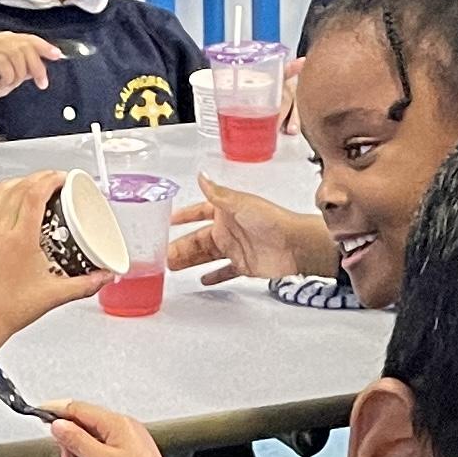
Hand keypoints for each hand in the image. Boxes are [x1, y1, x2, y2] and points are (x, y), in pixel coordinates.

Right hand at [0, 29, 65, 103]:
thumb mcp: (8, 77)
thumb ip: (22, 70)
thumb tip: (38, 67)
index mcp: (2, 40)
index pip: (28, 38)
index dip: (44, 46)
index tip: (57, 55)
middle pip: (26, 45)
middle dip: (37, 66)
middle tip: (41, 83)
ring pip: (17, 55)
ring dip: (19, 75)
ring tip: (11, 85)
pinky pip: (5, 65)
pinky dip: (7, 77)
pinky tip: (1, 83)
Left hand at [0, 172, 100, 350]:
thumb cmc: (10, 309)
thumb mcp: (55, 295)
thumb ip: (86, 284)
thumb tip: (105, 276)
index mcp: (19, 240)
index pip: (34, 193)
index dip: (51, 179)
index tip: (63, 179)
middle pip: (20, 186)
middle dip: (40, 178)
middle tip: (55, 182)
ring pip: (0, 189)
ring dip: (20, 181)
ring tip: (35, 185)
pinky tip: (7, 192)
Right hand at [44, 399, 183, 456]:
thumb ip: (76, 440)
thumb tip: (59, 425)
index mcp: (119, 423)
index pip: (79, 408)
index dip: (58, 412)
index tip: (42, 416)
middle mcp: (127, 427)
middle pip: (85, 426)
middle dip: (74, 446)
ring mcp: (131, 441)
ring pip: (94, 442)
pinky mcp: (132, 455)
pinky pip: (105, 453)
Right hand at [170, 178, 328, 284]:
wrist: (295, 245)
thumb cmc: (272, 221)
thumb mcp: (240, 203)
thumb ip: (217, 193)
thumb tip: (201, 175)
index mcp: (226, 212)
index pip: (199, 211)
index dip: (184, 216)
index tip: (168, 220)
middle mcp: (229, 229)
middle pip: (198, 238)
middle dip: (180, 245)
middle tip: (162, 254)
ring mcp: (236, 248)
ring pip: (206, 255)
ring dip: (190, 260)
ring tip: (172, 266)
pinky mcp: (244, 266)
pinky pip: (225, 271)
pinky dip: (215, 276)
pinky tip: (203, 280)